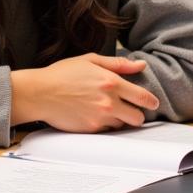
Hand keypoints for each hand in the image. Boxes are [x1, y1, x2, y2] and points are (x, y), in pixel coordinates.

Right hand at [10, 54, 158, 130]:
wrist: (39, 93)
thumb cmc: (63, 74)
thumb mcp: (91, 60)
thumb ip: (119, 64)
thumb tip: (141, 65)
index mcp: (111, 82)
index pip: (142, 97)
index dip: (151, 102)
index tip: (153, 103)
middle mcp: (109, 102)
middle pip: (137, 118)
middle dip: (137, 115)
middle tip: (131, 110)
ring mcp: (99, 118)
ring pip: (122, 126)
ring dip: (120, 120)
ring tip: (109, 111)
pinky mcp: (90, 130)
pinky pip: (106, 131)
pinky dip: (105, 125)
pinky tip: (95, 116)